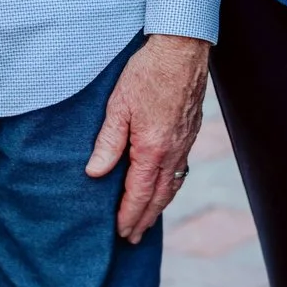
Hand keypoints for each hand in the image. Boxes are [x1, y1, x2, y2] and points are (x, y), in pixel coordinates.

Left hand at [84, 34, 209, 244]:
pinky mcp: (192, 130)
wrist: (182, 48)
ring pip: (174, 184)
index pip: (138, 193)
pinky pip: (182, 167)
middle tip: (134, 238)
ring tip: (149, 219)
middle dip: (145, 219)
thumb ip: (108, 142)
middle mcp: (173, 151)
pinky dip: (172, 185)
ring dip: (160, 205)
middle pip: (159, 196)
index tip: (121, 232)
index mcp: (152, 149)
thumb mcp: (118, 105)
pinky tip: (166, 184)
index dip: (129, 215)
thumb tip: (94, 174)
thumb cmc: (147, 72)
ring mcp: (186, 142)